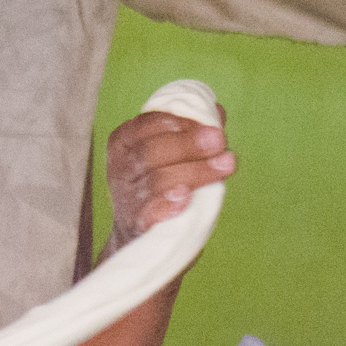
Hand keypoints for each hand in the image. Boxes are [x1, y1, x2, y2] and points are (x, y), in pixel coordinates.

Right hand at [103, 106, 234, 253]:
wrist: (142, 235)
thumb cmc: (162, 186)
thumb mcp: (170, 155)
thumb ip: (191, 132)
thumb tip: (216, 110)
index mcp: (125, 142)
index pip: (147, 124)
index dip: (180, 122)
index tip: (209, 125)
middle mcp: (121, 167)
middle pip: (152, 150)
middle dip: (189, 144)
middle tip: (220, 141)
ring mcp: (127, 197)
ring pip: (159, 180)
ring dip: (195, 171)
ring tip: (224, 166)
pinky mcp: (138, 225)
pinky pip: (150, 213)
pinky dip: (168, 205)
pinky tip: (187, 199)